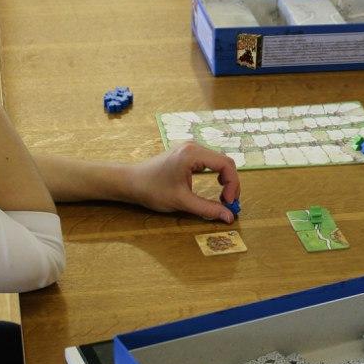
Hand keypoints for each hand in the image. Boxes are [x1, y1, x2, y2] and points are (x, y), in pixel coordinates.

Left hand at [126, 142, 240, 223]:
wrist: (131, 182)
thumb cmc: (152, 190)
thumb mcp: (182, 202)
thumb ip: (207, 209)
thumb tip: (229, 217)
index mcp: (193, 154)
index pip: (226, 164)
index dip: (232, 184)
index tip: (228, 202)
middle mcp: (194, 146)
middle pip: (225, 161)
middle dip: (231, 183)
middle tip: (228, 202)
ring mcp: (191, 148)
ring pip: (219, 161)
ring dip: (225, 179)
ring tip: (223, 197)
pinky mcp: (188, 153)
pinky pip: (210, 161)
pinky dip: (217, 174)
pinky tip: (216, 186)